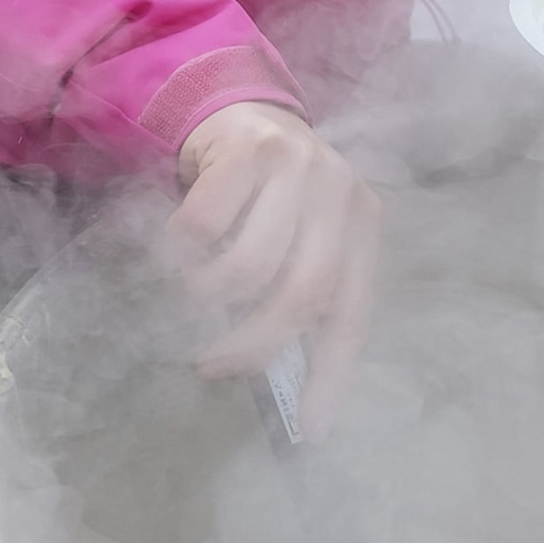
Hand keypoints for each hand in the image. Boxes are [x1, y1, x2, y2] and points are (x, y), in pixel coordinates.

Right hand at [168, 101, 379, 439]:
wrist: (237, 112)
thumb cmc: (271, 198)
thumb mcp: (301, 241)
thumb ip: (301, 298)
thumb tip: (294, 398)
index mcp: (364, 227)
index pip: (353, 313)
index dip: (332, 375)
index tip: (310, 430)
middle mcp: (341, 193)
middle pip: (304, 293)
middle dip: (255, 344)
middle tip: (214, 364)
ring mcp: (298, 165)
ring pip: (249, 265)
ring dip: (208, 296)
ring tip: (193, 293)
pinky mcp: (249, 147)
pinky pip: (202, 226)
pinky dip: (180, 248)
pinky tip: (179, 243)